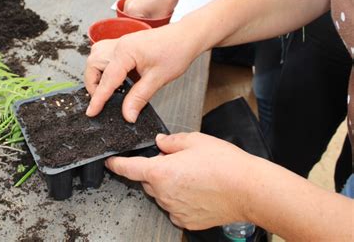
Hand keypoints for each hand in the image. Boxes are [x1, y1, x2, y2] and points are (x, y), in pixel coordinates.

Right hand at [84, 23, 201, 121]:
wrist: (187, 36)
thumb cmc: (176, 51)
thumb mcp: (157, 79)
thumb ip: (139, 98)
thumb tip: (127, 115)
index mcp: (125, 52)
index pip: (106, 80)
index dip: (98, 99)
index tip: (92, 112)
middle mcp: (118, 44)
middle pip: (93, 66)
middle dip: (93, 85)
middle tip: (102, 101)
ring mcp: (120, 42)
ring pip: (95, 58)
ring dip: (97, 75)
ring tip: (107, 90)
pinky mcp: (124, 44)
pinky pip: (104, 55)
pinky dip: (104, 68)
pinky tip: (115, 79)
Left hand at [105, 132, 253, 229]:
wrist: (249, 190)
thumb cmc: (225, 164)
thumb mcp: (195, 140)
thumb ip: (172, 141)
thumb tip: (161, 142)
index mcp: (160, 172)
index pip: (129, 168)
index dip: (117, 164)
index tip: (111, 162)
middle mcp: (163, 194)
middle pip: (148, 180)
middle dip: (156, 171)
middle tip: (178, 162)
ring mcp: (174, 210)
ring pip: (162, 194)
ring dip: (169, 185)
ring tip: (194, 177)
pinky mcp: (187, 221)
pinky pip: (175, 208)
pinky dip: (180, 199)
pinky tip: (198, 191)